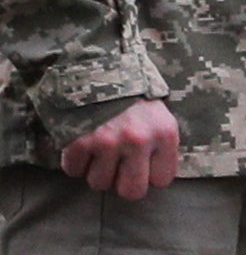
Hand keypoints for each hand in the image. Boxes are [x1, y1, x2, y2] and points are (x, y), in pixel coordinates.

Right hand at [59, 99, 179, 198]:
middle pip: (131, 191)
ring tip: (98, 151)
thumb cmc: (130, 90)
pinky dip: (74, 162)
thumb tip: (154, 175)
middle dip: (122, 183)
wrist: (95, 63)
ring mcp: (107, 143)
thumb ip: (159, 142)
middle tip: (117, 169)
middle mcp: (138, 141)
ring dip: (96, 170)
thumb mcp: (159, 111)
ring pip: (99, 182)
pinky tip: (80, 145)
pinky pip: (73, 170)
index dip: (149, 176)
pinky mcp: (78, 141)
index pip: (162, 180)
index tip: (142, 167)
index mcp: (164, 134)